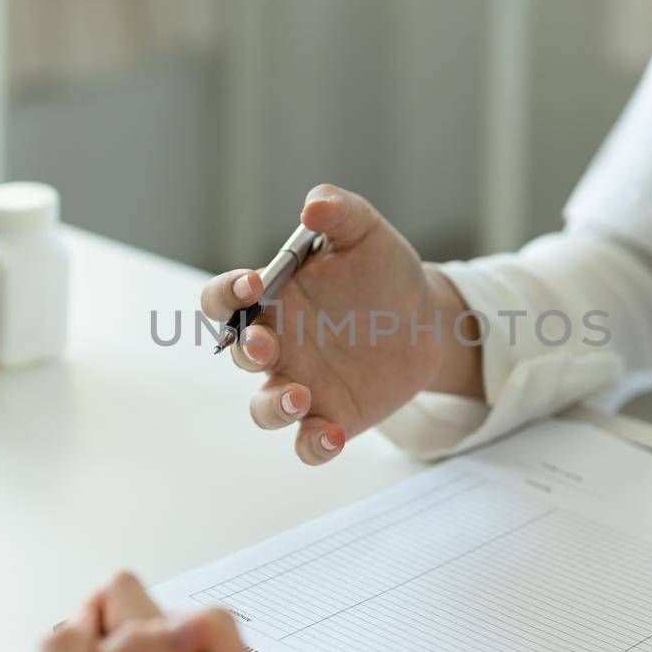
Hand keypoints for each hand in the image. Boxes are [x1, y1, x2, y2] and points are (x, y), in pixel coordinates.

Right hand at [200, 184, 482, 464]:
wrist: (425, 318)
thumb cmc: (382, 271)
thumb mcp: (366, 232)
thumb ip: (340, 212)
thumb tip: (313, 206)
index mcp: (272, 299)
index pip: (225, 299)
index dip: (226, 294)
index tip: (251, 284)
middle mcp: (278, 345)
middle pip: (239, 354)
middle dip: (245, 351)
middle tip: (264, 344)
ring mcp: (300, 385)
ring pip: (265, 408)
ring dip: (273, 406)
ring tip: (300, 397)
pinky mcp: (331, 417)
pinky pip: (308, 442)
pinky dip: (314, 445)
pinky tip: (333, 436)